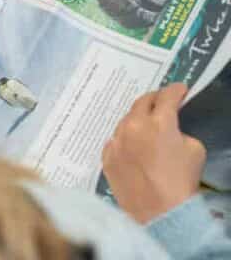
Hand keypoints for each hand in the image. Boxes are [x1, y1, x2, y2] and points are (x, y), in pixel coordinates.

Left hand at [103, 83, 204, 223]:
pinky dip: (124, 139)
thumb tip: (169, 131)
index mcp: (159, 122)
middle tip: (161, 101)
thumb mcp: (194, 149)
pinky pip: (115, 141)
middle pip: (141, 103)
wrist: (160, 211)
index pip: (166, 97)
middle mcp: (133, 127)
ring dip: (136, 120)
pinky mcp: (106, 157)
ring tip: (145, 125)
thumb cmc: (181, 181)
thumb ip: (179, 132)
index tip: (179, 89)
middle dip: (153, 100)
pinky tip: (131, 145)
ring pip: (125, 122)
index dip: (174, 90)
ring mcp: (116, 141)